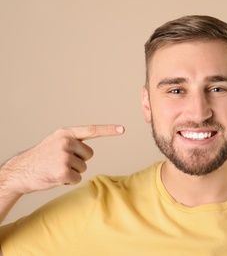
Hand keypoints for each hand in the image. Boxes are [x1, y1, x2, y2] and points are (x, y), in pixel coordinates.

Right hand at [0, 125, 124, 194]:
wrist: (21, 171)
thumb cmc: (41, 157)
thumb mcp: (56, 142)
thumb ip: (73, 142)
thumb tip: (90, 151)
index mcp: (66, 133)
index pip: (91, 130)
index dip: (108, 130)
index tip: (122, 129)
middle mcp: (66, 142)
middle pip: (89, 155)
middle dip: (79, 161)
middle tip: (61, 162)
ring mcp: (64, 157)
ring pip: (83, 168)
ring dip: (72, 171)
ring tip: (56, 168)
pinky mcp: (63, 172)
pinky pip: (77, 178)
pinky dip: (69, 181)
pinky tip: (55, 177)